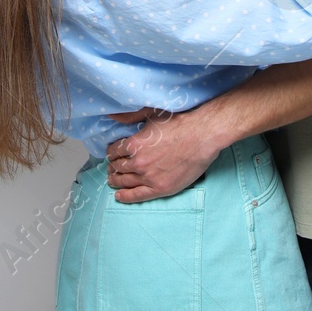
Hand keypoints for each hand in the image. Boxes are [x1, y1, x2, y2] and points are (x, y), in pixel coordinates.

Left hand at [103, 106, 220, 202]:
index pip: (114, 151)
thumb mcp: (152, 114)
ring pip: (125, 181)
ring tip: (112, 181)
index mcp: (134, 144)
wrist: (201, 137)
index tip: (111, 154)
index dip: (111, 153)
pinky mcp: (160, 188)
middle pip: (118, 167)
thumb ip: (131, 117)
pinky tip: (118, 196)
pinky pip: (138, 195)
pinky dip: (126, 196)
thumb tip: (112, 115)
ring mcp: (149, 177)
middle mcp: (138, 162)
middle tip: (110, 168)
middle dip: (112, 167)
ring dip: (116, 181)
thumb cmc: (179, 123)